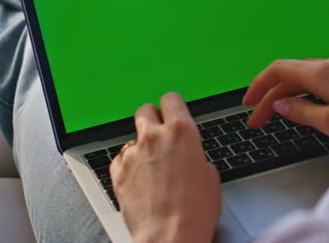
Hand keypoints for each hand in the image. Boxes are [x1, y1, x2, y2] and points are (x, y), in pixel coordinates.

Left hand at [110, 92, 220, 242]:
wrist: (169, 236)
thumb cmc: (195, 212)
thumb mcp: (210, 177)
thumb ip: (196, 156)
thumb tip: (189, 157)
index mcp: (182, 132)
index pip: (171, 99)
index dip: (172, 106)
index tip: (172, 112)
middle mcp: (155, 136)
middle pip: (145, 110)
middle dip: (151, 119)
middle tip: (159, 135)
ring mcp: (133, 153)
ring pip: (133, 138)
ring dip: (141, 149)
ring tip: (152, 172)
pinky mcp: (117, 171)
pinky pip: (121, 160)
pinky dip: (128, 168)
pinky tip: (140, 183)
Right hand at [244, 56, 328, 152]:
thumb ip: (301, 111)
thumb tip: (280, 104)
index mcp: (322, 72)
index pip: (278, 70)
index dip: (257, 86)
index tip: (247, 103)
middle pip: (291, 74)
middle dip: (270, 96)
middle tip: (258, 120)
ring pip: (307, 77)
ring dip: (288, 94)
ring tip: (278, 115)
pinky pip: (323, 80)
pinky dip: (306, 93)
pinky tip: (308, 107)